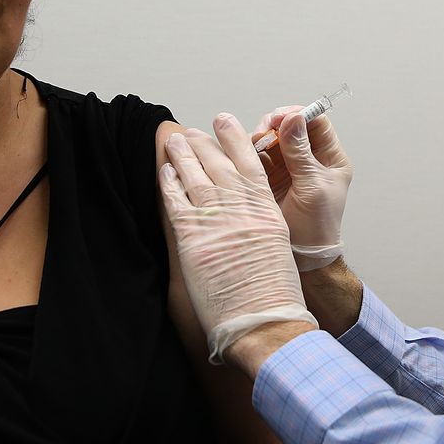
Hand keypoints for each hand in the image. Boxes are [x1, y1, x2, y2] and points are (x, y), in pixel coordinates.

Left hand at [161, 114, 316, 363]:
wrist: (262, 320)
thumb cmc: (273, 295)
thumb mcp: (277, 248)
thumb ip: (260, 224)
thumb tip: (245, 214)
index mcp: (266, 211)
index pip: (249, 164)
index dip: (235, 140)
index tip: (225, 123)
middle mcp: (242, 210)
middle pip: (219, 164)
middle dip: (205, 142)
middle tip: (193, 130)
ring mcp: (217, 222)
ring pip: (196, 176)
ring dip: (183, 155)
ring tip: (175, 140)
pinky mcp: (193, 238)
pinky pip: (176, 201)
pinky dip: (170, 183)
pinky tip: (165, 172)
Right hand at [254, 108, 352, 270]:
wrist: (302, 257)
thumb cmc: (317, 227)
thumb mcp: (312, 187)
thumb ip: (301, 153)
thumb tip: (293, 119)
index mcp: (330, 159)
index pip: (317, 123)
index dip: (298, 116)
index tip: (280, 118)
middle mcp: (309, 160)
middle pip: (291, 127)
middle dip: (274, 127)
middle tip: (262, 134)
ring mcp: (289, 168)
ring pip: (272, 140)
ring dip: (260, 140)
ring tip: (253, 149)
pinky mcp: (270, 178)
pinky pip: (258, 157)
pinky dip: (250, 154)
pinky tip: (245, 158)